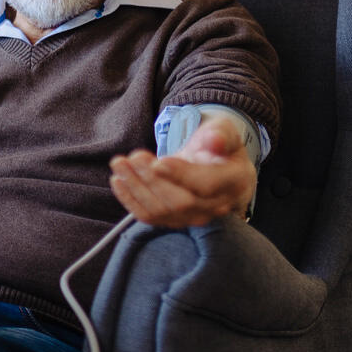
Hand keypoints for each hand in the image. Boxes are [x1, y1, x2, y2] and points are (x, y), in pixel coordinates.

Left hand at [108, 114, 256, 226]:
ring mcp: (195, 217)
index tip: (158, 161)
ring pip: (162, 211)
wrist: (216, 165)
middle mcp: (217, 205)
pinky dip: (131, 201)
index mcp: (233, 182)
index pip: (206, 184)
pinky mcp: (175, 220)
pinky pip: (150, 217)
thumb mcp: (224, 130)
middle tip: (132, 157)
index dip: (181, 175)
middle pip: (181, 201)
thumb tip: (215, 140)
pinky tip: (117, 180)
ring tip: (120, 163)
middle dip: (152, 179)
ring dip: (136, 188)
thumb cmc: (219, 146)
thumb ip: (222, 134)